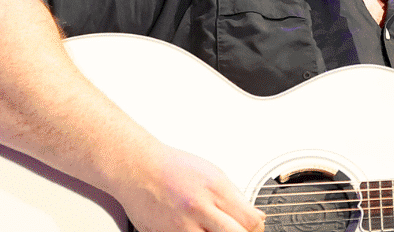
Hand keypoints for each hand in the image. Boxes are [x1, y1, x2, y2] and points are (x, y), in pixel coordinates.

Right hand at [112, 142, 264, 231]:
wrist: (136, 169)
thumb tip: (254, 216)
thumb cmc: (171, 168)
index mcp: (215, 189)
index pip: (252, 221)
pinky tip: (195, 228)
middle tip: (236, 231)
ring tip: (212, 229)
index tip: (253, 227)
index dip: (257, 228)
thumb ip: (233, 196)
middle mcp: (200, 208)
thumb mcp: (211, 172)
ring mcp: (182, 226)